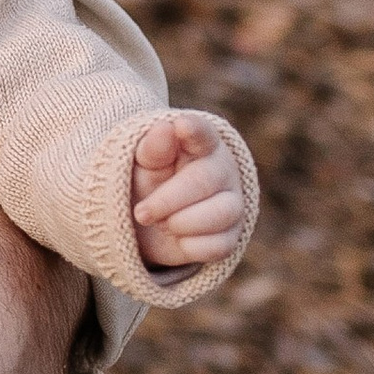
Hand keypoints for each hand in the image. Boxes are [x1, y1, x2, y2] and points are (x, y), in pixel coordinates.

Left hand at [131, 113, 245, 270]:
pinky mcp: (231, 235)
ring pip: (219, 214)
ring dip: (181, 223)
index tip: (181, 126)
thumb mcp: (143, 165)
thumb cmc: (150, 182)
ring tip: (163, 223)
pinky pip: (218, 245)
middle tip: (141, 212)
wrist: (151, 225)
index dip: (193, 130)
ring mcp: (232, 203)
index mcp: (201, 143)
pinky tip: (179, 238)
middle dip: (167, 201)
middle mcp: (223, 170)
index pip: (202, 133)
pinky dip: (191, 246)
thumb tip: (165, 128)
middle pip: (203, 181)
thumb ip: (153, 149)